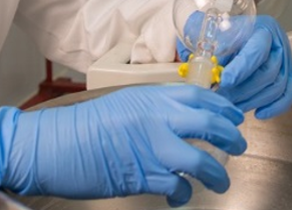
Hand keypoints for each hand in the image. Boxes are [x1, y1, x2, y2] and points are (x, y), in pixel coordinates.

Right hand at [0, 85, 247, 206]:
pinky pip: (176, 187)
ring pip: (199, 160)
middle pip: (208, 124)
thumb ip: (152, 110)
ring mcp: (150, 147)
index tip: (235, 116)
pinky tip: (179, 196)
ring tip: (221, 182)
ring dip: (216, 174)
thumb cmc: (81, 127)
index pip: (199, 96)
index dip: (223, 107)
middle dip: (230, 137)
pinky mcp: (141, 175)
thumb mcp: (121, 105)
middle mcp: (155, 117)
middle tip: (239, 146)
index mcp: (150, 97)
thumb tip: (179, 121)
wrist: (51, 145)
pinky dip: (182, 194)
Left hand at [216, 15, 291, 118]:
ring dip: (254, 101)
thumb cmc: (222, 35)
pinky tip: (258, 113)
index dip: (241, 69)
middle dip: (244, 90)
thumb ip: (214, 55)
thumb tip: (208, 78)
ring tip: (233, 107)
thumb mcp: (215, 36)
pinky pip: (288, 93)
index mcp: (260, 29)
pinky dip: (275, 107)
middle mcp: (277, 43)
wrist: (231, 33)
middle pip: (268, 72)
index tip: (225, 82)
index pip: (256, 50)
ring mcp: (286, 59)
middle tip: (223, 100)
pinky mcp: (288, 74)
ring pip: (277, 86)